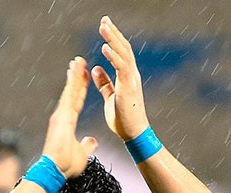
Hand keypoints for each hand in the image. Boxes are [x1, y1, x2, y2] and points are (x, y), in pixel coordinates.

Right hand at [42, 56, 97, 178]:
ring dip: (74, 75)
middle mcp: (63, 116)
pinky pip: (69, 95)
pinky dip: (73, 82)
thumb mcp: (82, 153)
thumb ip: (87, 145)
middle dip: (77, 77)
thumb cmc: (65, 165)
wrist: (55, 170)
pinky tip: (76, 70)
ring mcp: (61, 115)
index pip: (77, 101)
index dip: (81, 89)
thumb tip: (92, 141)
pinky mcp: (61, 116)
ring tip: (78, 60)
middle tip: (80, 62)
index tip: (85, 77)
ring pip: (70, 90)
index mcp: (67, 122)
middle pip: (72, 92)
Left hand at [92, 16, 149, 140]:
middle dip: (113, 33)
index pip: (121, 53)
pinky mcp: (128, 87)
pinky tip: (105, 46)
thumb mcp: (111, 97)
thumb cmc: (123, 119)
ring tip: (103, 26)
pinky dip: (113, 56)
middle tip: (104, 19)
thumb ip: (104, 83)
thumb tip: (95, 69)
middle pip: (124, 48)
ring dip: (113, 39)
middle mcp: (131, 75)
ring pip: (123, 54)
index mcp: (127, 77)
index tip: (105, 27)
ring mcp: (132, 80)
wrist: (134, 134)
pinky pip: (121, 67)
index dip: (113, 39)